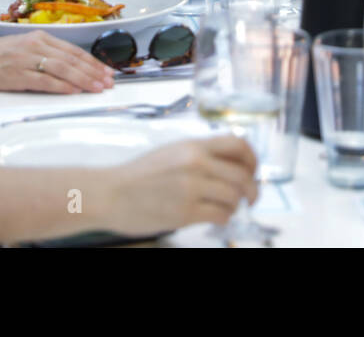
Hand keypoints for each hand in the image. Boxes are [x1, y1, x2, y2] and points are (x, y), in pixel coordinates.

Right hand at [0, 30, 114, 93]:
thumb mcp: (25, 46)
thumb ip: (46, 53)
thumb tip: (71, 66)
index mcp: (40, 36)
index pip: (73, 50)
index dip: (92, 61)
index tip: (106, 70)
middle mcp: (37, 45)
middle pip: (72, 59)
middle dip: (94, 71)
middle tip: (109, 81)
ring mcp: (28, 60)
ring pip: (64, 69)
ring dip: (84, 79)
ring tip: (98, 88)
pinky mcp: (19, 75)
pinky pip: (46, 81)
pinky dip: (63, 86)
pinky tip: (75, 91)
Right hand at [100, 137, 257, 236]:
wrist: (110, 193)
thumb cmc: (138, 175)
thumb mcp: (171, 153)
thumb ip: (199, 155)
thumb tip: (231, 164)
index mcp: (193, 146)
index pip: (238, 144)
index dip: (253, 159)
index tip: (253, 171)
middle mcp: (195, 163)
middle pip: (243, 175)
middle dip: (252, 189)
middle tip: (251, 198)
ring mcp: (191, 188)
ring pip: (234, 197)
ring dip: (235, 205)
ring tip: (225, 208)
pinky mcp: (185, 212)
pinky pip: (221, 215)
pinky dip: (224, 218)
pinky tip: (216, 217)